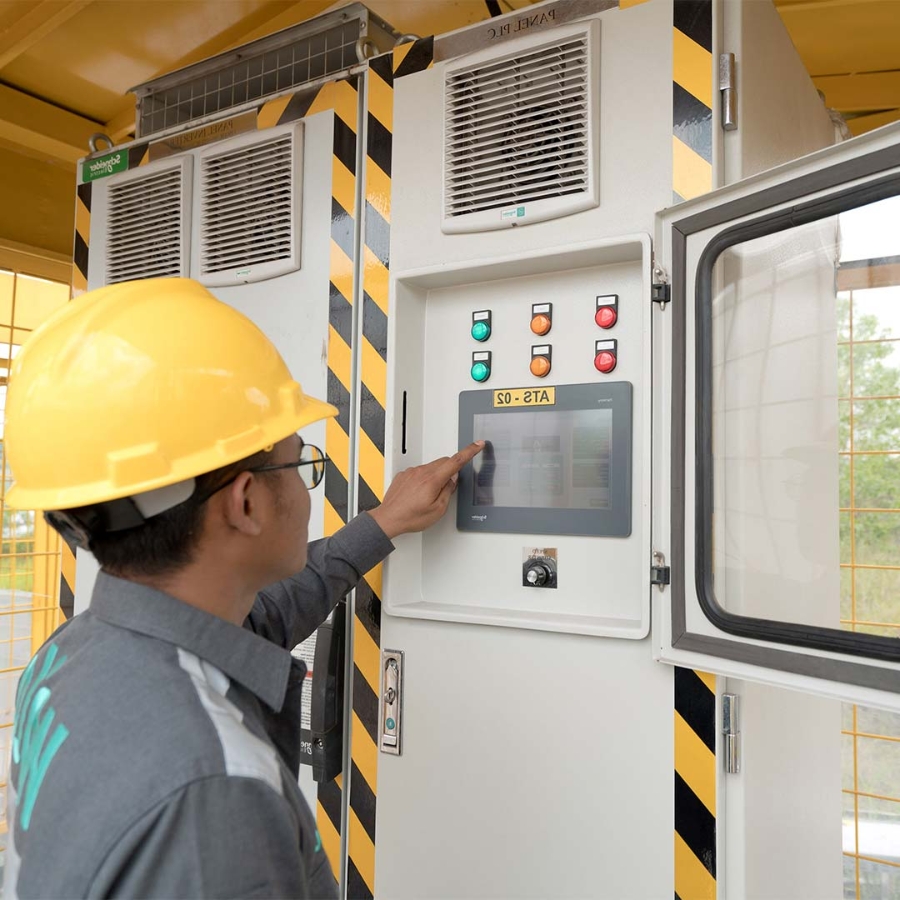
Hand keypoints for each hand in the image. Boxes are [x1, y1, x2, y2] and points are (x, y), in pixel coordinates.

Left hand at [368, 441, 484, 538]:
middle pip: (444, 462)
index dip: (469, 452)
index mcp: (432, 480)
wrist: (388, 519)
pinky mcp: (404, 475)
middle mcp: (421, 472)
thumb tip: (452, 479)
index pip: (456, 461)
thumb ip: (448, 491)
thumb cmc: (410, 517)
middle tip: (447, 488)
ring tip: (428, 496)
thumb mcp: (437, 510)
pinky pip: (419, 471)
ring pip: (431, 467)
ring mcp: (411, 472)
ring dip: (436, 476)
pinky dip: (423, 479)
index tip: (478, 445)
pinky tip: (418, 493)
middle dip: (450, 470)